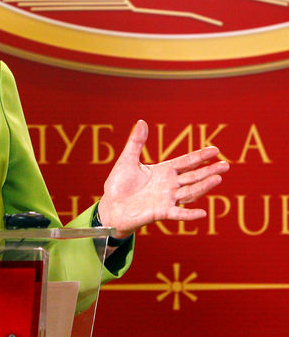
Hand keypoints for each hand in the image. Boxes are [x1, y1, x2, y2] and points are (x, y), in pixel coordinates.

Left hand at [97, 120, 229, 237]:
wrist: (111, 206)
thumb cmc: (119, 184)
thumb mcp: (127, 161)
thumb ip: (135, 143)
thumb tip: (141, 121)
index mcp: (163, 171)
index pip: (186, 162)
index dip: (200, 156)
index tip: (216, 150)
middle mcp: (168, 185)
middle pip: (193, 176)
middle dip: (209, 170)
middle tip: (226, 165)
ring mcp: (166, 199)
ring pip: (189, 192)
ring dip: (203, 187)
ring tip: (218, 179)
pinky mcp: (160, 212)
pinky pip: (177, 213)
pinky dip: (189, 214)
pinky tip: (202, 213)